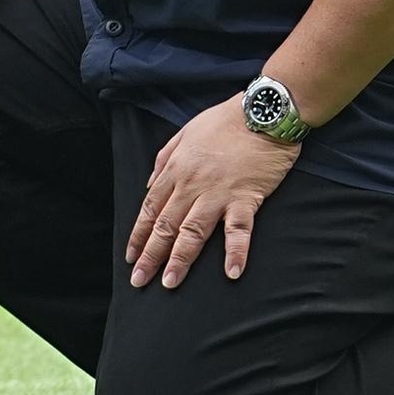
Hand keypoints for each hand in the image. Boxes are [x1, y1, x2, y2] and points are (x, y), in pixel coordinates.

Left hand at [126, 98, 299, 289]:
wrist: (262, 111)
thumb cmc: (225, 121)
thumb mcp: (185, 134)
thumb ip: (164, 159)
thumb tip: (150, 184)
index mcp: (175, 171)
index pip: (150, 210)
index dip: (139, 236)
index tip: (131, 257)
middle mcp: (191, 185)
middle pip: (165, 226)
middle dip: (150, 255)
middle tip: (139, 281)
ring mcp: (218, 193)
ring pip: (192, 232)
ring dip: (180, 259)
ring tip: (170, 283)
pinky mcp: (246, 197)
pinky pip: (238, 229)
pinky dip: (235, 252)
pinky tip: (232, 272)